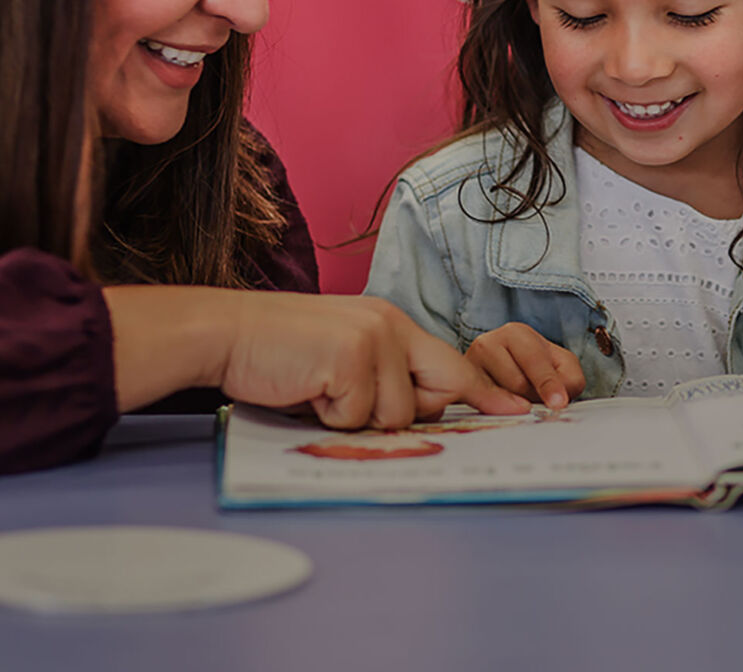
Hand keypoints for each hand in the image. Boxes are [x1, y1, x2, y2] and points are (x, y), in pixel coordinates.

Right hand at [217, 295, 529, 428]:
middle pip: (438, 394)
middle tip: (348, 394)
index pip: (452, 364)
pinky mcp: (351, 358)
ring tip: (318, 389)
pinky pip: (359, 418)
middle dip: (402, 414)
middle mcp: (391, 326)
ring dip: (355, 419)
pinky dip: (329, 417)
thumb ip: (384, 377)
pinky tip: (306, 388)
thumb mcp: (342, 357)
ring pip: (397, 416)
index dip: (484, 393)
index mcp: (391, 323)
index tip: (516, 412)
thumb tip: (417, 414)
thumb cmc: (278, 353)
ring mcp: (374, 339)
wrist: (226, 333)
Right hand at [465, 323, 585, 409]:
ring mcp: (470, 366)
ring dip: (518, 406)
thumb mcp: (562, 366)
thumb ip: (569, 379)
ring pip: (502, 398)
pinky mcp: (462, 388)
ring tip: (521, 398)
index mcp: (515, 333)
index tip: (558, 403)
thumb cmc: (536, 368)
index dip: (548, 383)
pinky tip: (504, 404)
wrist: (502, 371)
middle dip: (535, 397)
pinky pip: (485, 408)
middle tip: (542, 401)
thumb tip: (558, 400)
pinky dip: (501, 411)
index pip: (533, 359)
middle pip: (517, 383)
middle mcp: (488, 343)